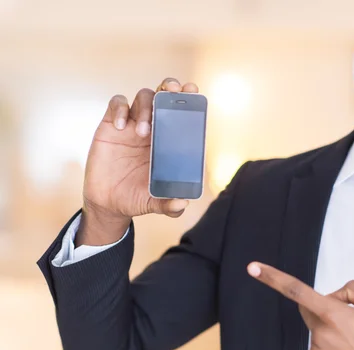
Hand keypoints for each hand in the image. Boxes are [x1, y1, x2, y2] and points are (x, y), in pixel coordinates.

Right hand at [77, 78, 198, 245]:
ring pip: (143, 97)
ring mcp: (132, 124)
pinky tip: (122, 126)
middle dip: (169, 87)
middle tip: (172, 90)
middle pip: (163, 95)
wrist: (108, 202)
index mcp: (169, 141)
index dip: (188, 98)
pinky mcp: (111, 125)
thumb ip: (169, 205)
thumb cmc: (136, 197)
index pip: (181, 112)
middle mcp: (153, 128)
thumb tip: (183, 203)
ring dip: (147, 107)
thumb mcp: (154, 203)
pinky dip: (121, 109)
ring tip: (143, 133)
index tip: (193, 91)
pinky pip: (117, 104)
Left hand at [247, 262, 353, 349]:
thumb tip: (335, 296)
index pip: (297, 290)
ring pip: (317, 333)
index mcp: (335, 314)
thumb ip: (350, 290)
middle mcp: (322, 335)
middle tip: (352, 319)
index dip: (273, 277)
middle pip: (310, 311)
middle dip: (324, 309)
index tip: (254, 268)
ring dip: (331, 332)